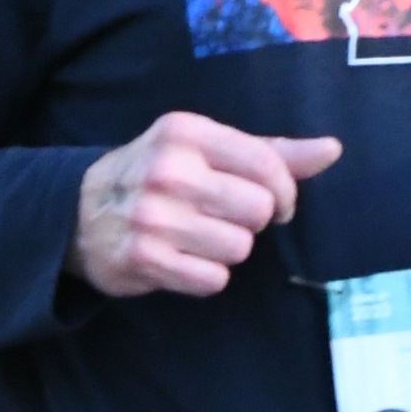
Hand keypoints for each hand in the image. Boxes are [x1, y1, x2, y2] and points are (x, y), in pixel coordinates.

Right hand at [70, 112, 340, 298]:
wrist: (78, 212)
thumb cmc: (158, 176)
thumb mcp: (206, 150)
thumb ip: (271, 152)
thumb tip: (332, 150)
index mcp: (186, 132)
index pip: (269, 166)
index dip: (285, 193)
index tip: (276, 204)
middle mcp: (167, 170)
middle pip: (259, 210)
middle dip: (249, 221)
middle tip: (220, 218)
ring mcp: (152, 216)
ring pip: (239, 248)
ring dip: (226, 250)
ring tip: (197, 238)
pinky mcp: (142, 259)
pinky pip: (212, 279)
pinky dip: (205, 276)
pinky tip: (181, 260)